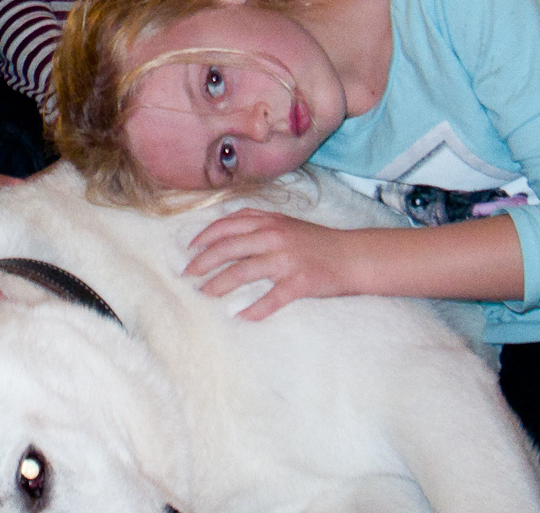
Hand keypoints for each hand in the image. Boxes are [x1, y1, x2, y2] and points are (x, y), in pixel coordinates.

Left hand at [184, 208, 358, 319]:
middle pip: (228, 249)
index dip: (204, 238)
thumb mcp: (285, 222)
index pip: (227, 226)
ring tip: (204, 295)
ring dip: (219, 285)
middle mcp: (274, 237)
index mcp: (269, 222)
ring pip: (243, 273)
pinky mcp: (299, 283)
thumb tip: (225, 228)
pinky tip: (240, 317)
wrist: (352, 256)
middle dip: (203, 263)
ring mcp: (286, 260)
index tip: (189, 250)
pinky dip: (254, 310)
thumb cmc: (316, 241)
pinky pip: (271, 299)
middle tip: (187, 276)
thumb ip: (257, 221)